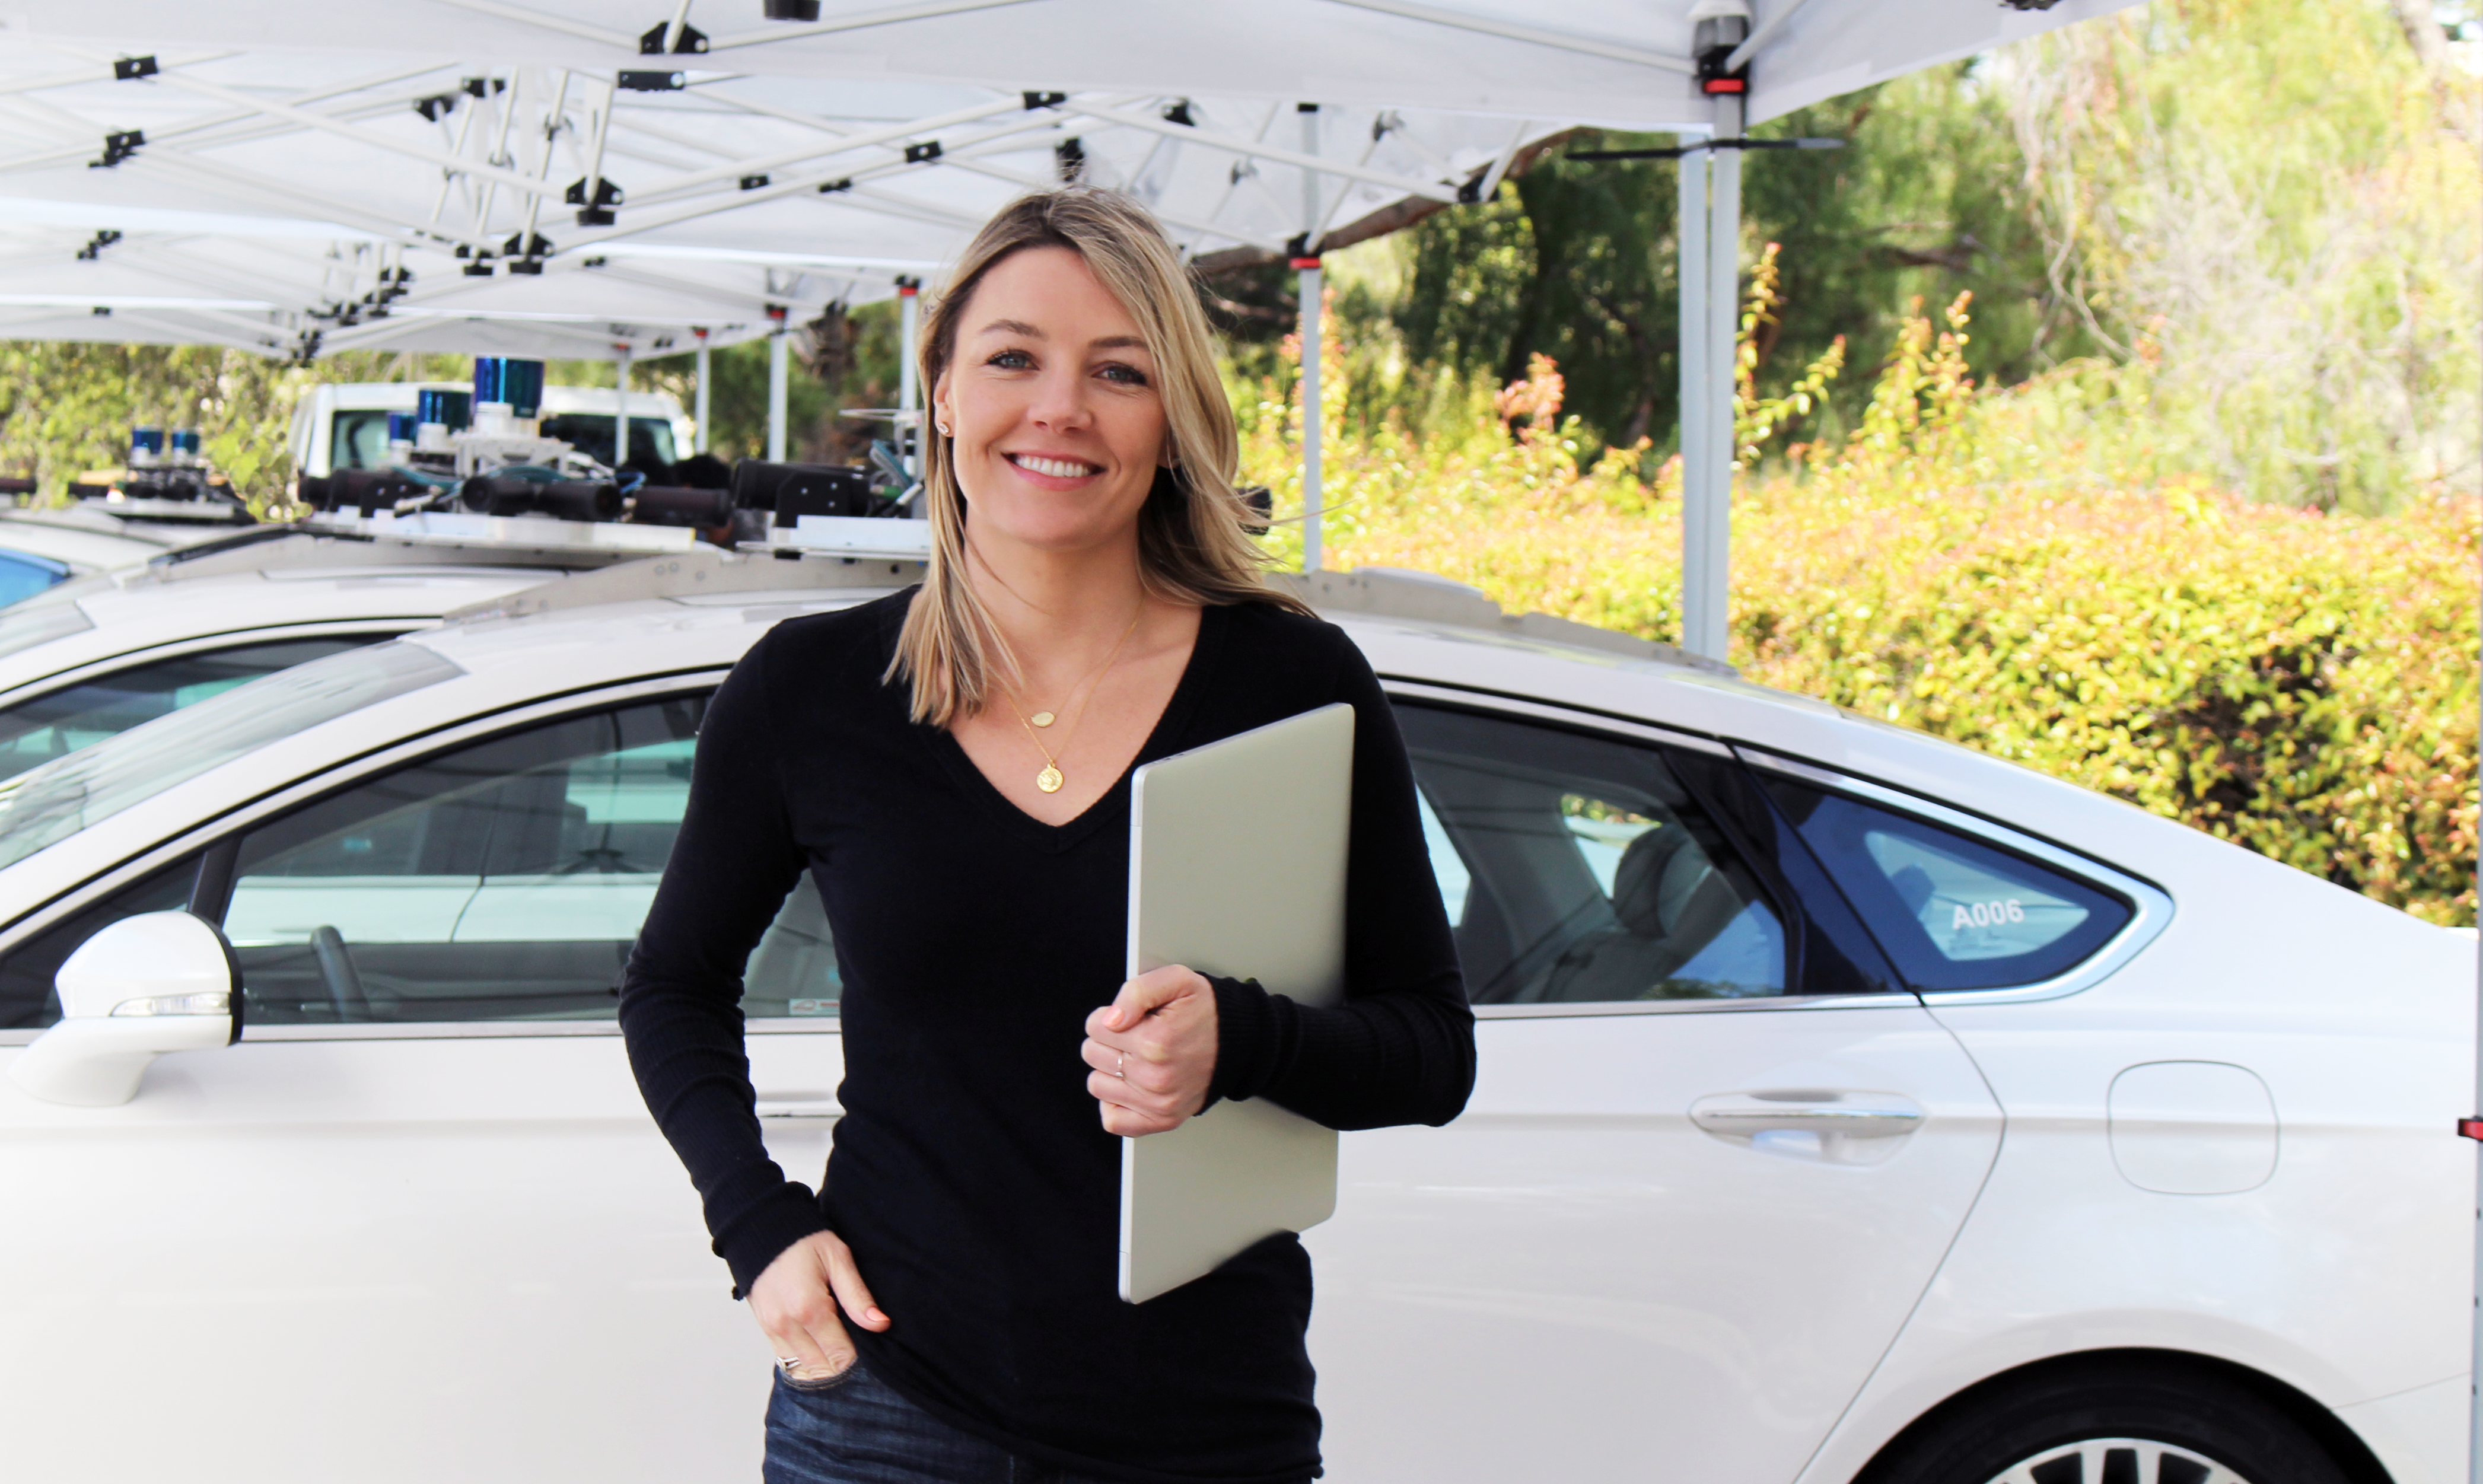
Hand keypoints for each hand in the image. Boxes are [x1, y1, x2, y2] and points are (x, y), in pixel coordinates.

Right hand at [747, 1229, 888, 1382]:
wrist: (764, 1229)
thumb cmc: (804, 1240)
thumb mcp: (838, 1259)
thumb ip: (858, 1296)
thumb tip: (881, 1324)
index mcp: (809, 1309)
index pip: (841, 1356)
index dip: (860, 1357)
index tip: (871, 1347)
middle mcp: (787, 1325)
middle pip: (823, 1368)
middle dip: (843, 1364)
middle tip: (857, 1345)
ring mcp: (773, 1330)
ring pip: (804, 1369)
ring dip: (825, 1364)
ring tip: (839, 1344)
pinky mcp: (765, 1329)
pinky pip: (787, 1359)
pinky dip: (806, 1359)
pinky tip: (820, 1345)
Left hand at [1082, 964, 1217, 1135]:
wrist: (1237, 1043)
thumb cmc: (1204, 1011)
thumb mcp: (1177, 980)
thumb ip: (1138, 990)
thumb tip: (1110, 1019)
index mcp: (1155, 1041)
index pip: (1095, 1026)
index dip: (1109, 1016)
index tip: (1131, 1017)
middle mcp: (1155, 1077)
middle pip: (1092, 1054)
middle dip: (1108, 1040)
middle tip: (1136, 1036)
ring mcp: (1158, 1103)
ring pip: (1096, 1084)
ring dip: (1110, 1070)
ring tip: (1137, 1059)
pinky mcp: (1161, 1120)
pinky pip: (1113, 1120)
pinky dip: (1115, 1102)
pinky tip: (1132, 1085)